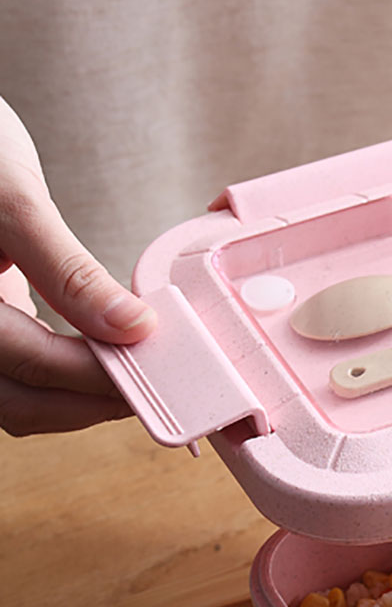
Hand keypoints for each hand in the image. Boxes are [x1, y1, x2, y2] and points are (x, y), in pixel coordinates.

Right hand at [0, 97, 154, 435]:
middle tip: (161, 389)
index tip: (157, 370)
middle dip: (93, 403)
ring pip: (20, 400)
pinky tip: (109, 361)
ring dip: (80, 400)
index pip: (30, 365)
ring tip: (141, 377)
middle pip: (22, 403)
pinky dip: (65, 381)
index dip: (97, 376)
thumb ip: (69, 271)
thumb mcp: (16, 202)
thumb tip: (132, 325)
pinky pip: (21, 378)